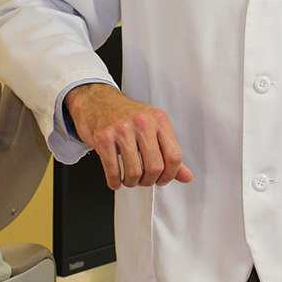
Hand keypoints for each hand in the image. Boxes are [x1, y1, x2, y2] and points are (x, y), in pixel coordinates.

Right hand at [65, 83, 193, 190]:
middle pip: (155, 167)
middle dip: (149, 181)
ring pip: (134, 171)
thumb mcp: (152, 127)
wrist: (96, 100)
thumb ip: (168, 152)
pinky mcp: (104, 137)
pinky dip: (114, 182)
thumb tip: (185, 176)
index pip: (174, 155)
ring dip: (132, 182)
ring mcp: (122, 129)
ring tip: (129, 179)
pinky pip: (113, 169)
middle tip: (144, 180)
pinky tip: (115, 180)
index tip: (162, 179)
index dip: (170, 174)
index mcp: (159, 119)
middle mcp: (142, 122)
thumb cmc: (125, 115)